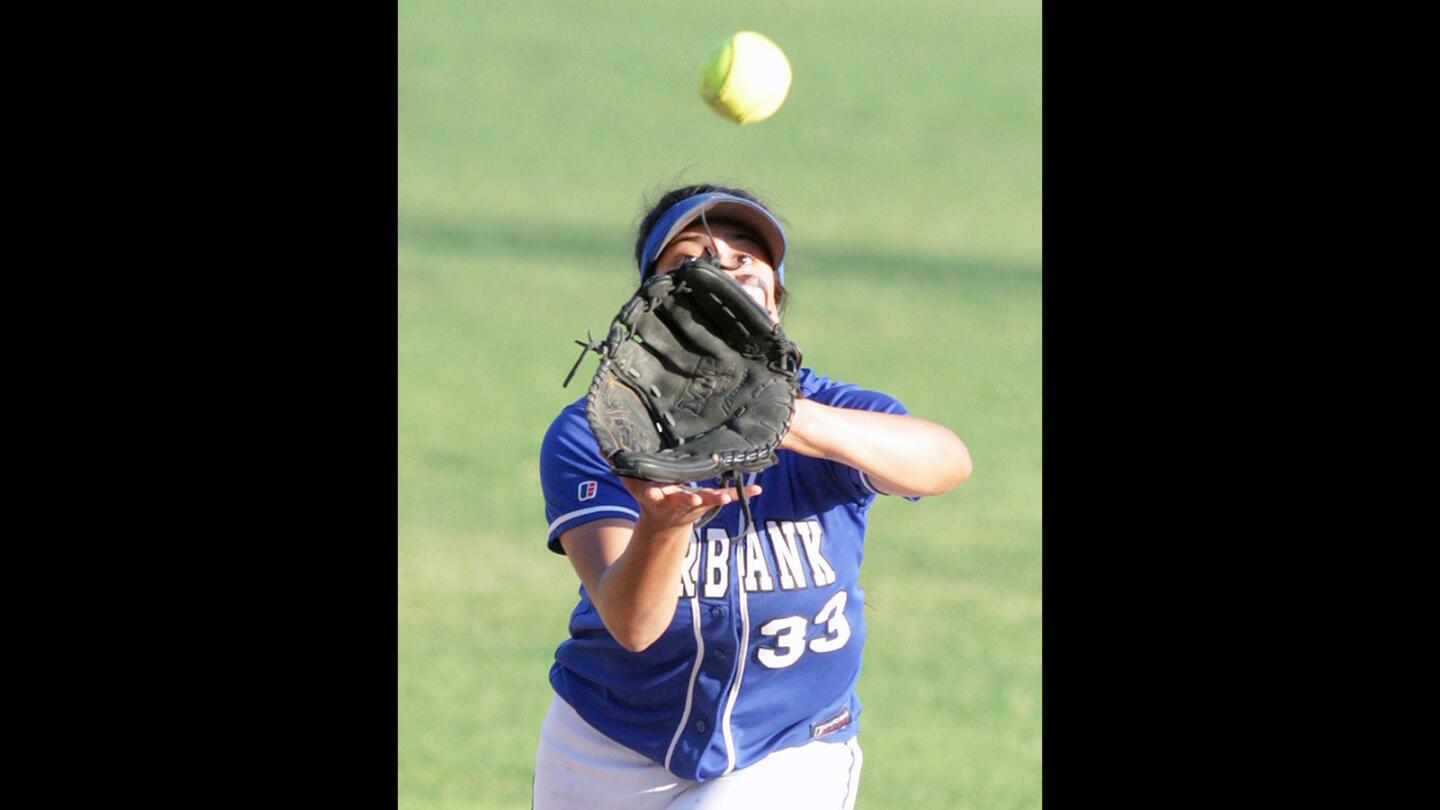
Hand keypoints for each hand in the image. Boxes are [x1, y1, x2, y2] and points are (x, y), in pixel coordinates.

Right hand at [618, 477, 762, 529]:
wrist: (667, 521)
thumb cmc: (651, 495)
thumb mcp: (633, 485)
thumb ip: (621, 468)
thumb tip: (602, 447)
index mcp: (658, 496)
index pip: (652, 494)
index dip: (651, 493)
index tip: (652, 493)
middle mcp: (677, 501)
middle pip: (683, 500)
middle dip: (688, 499)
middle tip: (694, 499)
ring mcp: (695, 503)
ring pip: (708, 500)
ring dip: (718, 498)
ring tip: (728, 497)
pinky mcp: (710, 500)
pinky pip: (728, 495)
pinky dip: (743, 492)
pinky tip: (758, 489)